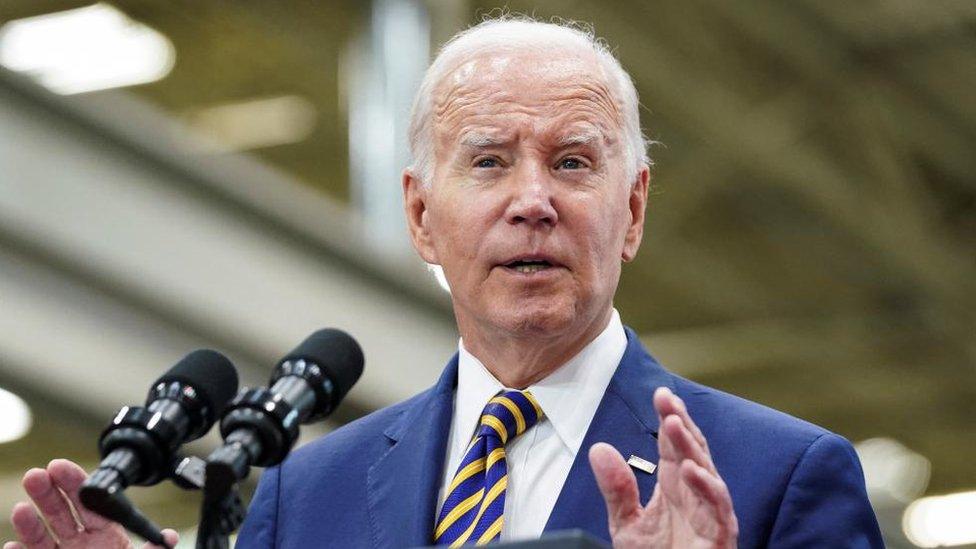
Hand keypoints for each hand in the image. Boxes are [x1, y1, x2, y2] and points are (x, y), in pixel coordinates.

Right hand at [4, 459, 178, 548]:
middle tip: (36, 475)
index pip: (89, 503)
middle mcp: (80, 543)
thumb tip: (168, 537)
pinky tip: (13, 546)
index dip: (75, 483)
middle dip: (48, 493)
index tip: (59, 466)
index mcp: (106, 535)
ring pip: (42, 537)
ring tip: (20, 508)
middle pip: (62, 513)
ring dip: (30, 522)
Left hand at [589, 387, 737, 548]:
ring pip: (708, 474)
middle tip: (668, 401)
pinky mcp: (720, 537)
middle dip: (682, 424)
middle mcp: (696, 496)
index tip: (661, 394)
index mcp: (675, 487)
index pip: (674, 446)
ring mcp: (710, 515)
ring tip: (674, 425)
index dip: (671, 418)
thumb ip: (616, 489)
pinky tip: (691, 470)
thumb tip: (599, 449)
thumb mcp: (627, 524)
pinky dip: (707, 489)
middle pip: (693, 452)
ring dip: (692, 449)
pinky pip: (719, 510)